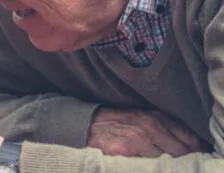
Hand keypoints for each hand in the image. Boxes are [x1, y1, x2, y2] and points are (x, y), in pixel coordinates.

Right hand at [88, 107, 208, 156]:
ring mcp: (139, 138)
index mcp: (156, 116)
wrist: (90, 125)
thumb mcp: (143, 117)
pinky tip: (147, 162)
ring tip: (159, 160)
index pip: (187, 136)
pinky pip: (149, 163)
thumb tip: (189, 143)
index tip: (192, 153)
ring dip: (167, 162)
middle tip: (175, 159)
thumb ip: (164, 126)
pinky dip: (152, 165)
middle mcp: (150, 125)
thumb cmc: (118, 122)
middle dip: (181, 157)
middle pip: (180, 149)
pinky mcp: (127, 149)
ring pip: (166, 158)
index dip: (192, 147)